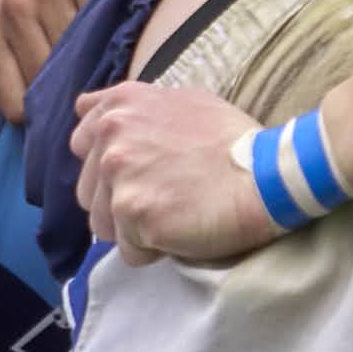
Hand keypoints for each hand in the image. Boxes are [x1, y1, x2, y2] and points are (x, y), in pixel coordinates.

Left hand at [0, 0, 167, 117]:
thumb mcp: (52, 11)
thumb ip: (40, 58)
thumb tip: (42, 131)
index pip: (14, 103)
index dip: (50, 117)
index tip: (82, 114)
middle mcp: (15, 2)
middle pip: (47, 87)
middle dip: (80, 96)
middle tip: (114, 93)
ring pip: (76, 62)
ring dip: (105, 69)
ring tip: (128, 56)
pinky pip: (103, 30)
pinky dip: (123, 39)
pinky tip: (138, 27)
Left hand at [67, 82, 283, 264]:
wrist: (271, 175)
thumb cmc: (235, 142)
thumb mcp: (184, 102)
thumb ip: (135, 109)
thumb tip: (87, 108)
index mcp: (121, 106)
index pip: (82, 142)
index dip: (108, 165)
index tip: (143, 171)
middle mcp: (112, 136)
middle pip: (89, 191)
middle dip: (120, 202)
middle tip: (168, 197)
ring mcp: (120, 176)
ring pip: (103, 224)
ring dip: (134, 229)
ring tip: (176, 214)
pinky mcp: (134, 213)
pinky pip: (129, 250)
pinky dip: (152, 248)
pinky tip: (183, 229)